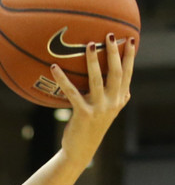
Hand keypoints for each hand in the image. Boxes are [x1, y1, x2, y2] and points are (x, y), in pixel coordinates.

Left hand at [52, 33, 134, 164]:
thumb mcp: (108, 111)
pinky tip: (54, 67)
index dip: (130, 57)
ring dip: (93, 61)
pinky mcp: (83, 114)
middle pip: (116, 73)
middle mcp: (112, 103)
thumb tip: (125, 85)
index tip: (131, 39)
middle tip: (110, 35)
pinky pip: (72, 92)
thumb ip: (116, 97)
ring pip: (97, 79)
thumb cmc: (92, 126)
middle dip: (115, 52)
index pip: (128, 74)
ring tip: (90, 44)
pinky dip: (63, 78)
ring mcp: (99, 108)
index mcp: (119, 99)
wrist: (81, 149)